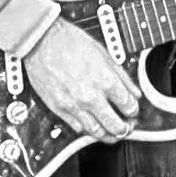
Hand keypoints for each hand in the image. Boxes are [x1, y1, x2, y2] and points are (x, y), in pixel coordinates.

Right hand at [23, 14, 140, 141]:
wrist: (41, 41)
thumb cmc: (70, 42)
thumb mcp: (104, 54)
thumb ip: (122, 77)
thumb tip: (134, 92)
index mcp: (105, 81)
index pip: (129, 107)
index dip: (134, 110)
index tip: (132, 110)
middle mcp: (91, 97)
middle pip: (116, 126)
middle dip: (126, 128)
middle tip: (127, 126)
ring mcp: (74, 105)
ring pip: (97, 132)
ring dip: (108, 135)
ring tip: (112, 132)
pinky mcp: (59, 109)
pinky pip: (78, 128)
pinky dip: (88, 129)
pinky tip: (92, 124)